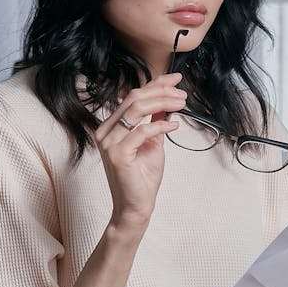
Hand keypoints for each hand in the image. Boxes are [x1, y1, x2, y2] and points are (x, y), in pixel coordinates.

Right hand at [93, 72, 186, 230]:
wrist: (136, 207)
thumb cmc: (142, 178)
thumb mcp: (153, 144)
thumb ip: (156, 122)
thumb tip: (167, 102)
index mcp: (111, 127)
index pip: (133, 97)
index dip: (155, 84)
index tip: (176, 79)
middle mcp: (105, 131)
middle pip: (134, 98)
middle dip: (161, 91)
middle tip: (182, 93)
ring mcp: (109, 143)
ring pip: (136, 110)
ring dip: (162, 102)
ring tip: (181, 104)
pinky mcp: (117, 154)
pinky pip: (141, 131)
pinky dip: (161, 126)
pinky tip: (174, 126)